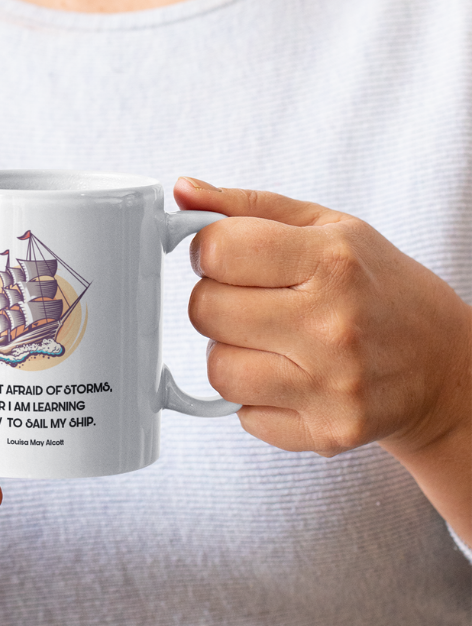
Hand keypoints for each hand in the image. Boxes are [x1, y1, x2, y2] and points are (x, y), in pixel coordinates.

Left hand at [175, 178, 470, 540]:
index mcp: (332, 261)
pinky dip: (256, 396)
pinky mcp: (329, 433)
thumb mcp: (327, 226)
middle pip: (206, 310)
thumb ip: (247, 206)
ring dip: (231, 351)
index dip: (209, 250)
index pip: (217, 250)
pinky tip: (291, 375)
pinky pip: (243, 415)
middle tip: (252, 298)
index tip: (228, 255)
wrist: (444, 366)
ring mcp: (333, 386)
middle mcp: (334, 326)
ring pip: (217, 369)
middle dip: (217, 299)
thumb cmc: (377, 285)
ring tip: (270, 339)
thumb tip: (182, 191)